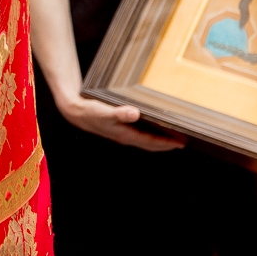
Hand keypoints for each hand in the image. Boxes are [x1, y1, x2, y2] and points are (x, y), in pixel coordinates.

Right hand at [57, 93, 182, 151]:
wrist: (75, 111)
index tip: (180, 143)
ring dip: (158, 139)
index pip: (150, 141)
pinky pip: (139, 133)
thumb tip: (135, 114)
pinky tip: (151, 126)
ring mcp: (122, 132)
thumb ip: (119, 113)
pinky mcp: (119, 127)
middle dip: (165, 144)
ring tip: (171, 136)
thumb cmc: (89, 111)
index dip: (166, 143)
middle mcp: (125, 136)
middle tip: (181, 142)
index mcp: (124, 134)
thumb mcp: (104, 111)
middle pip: (150, 143)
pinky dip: (149, 132)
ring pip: (145, 139)